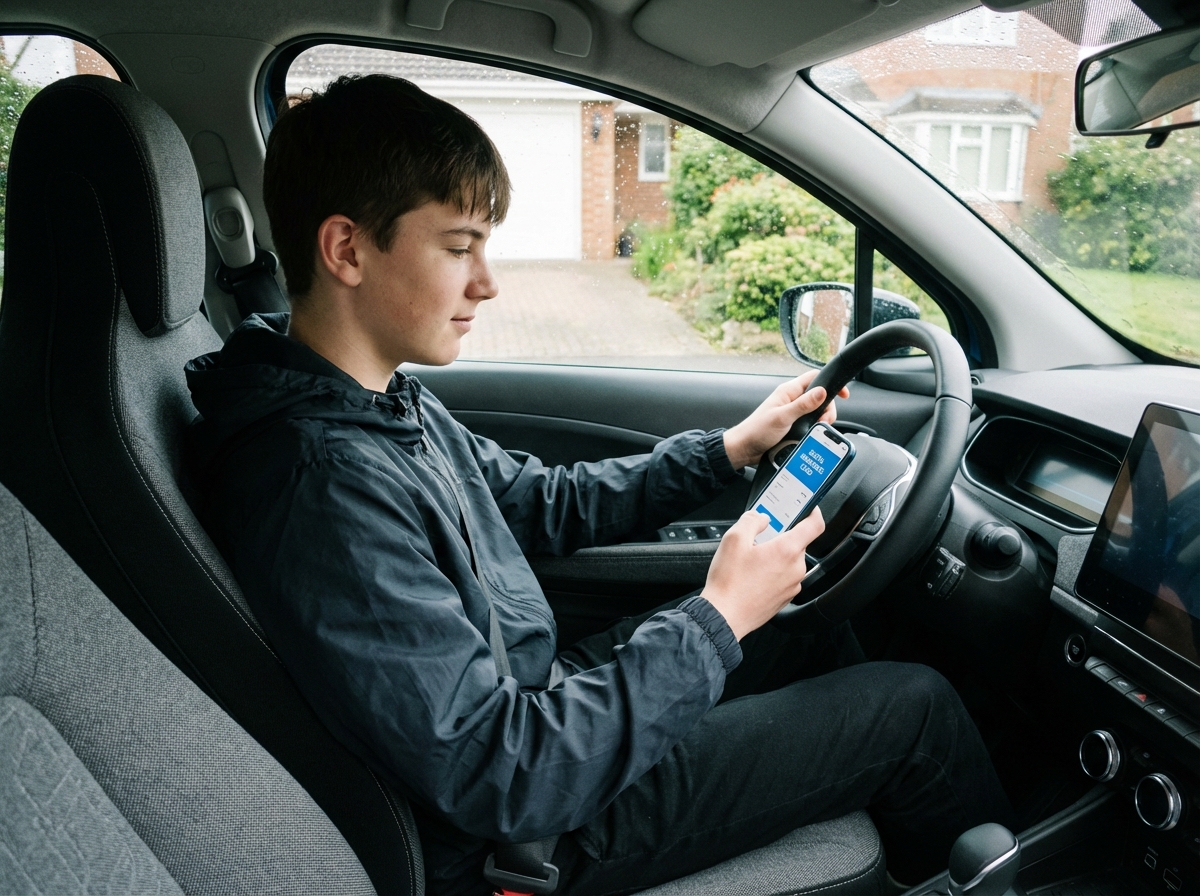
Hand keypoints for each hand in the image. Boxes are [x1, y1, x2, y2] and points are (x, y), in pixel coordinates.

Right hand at [701, 508, 824, 640]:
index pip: (815, 525)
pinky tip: (753, 576)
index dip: (813, 512)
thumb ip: (751, 521)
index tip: (809, 508)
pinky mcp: (785, 598)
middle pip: (797, 543)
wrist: (724, 616)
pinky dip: (774, 572)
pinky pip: (784, 577)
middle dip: (781, 537)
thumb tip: (760, 518)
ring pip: (790, 561)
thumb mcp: (733, 539)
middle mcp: (795, 569)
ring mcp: (792, 585)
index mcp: (786, 550)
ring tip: (752, 560)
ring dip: (776, 556)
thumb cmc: (729, 582)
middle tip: (760, 538)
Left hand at [722, 370, 849, 470]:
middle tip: (822, 421)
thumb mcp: (782, 417)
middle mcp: (792, 400)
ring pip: (817, 412)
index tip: (843, 394)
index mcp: (788, 391)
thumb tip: (822, 392)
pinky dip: (814, 429)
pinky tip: (810, 435)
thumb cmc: (756, 431)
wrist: (745, 449)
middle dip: (827, 409)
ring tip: (813, 430)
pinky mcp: (793, 425)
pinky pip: (810, 423)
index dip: (831, 382)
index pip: (815, 377)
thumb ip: (803, 404)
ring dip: (820, 421)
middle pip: (820, 397)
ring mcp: (793, 413)